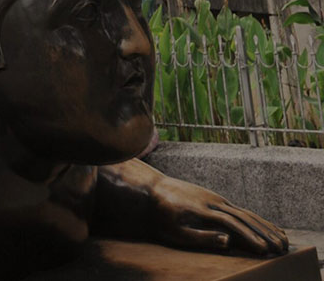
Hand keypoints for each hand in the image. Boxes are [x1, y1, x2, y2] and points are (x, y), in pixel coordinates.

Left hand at [148, 173, 287, 256]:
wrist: (154, 188)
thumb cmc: (163, 214)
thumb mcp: (177, 231)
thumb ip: (202, 237)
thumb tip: (228, 241)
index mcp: (205, 210)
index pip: (233, 224)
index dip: (250, 237)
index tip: (265, 250)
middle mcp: (214, 201)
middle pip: (244, 217)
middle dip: (264, 232)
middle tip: (282, 247)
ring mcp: (216, 199)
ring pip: (245, 212)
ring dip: (264, 225)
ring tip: (282, 238)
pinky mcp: (216, 199)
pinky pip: (239, 209)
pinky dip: (255, 218)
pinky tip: (264, 225)